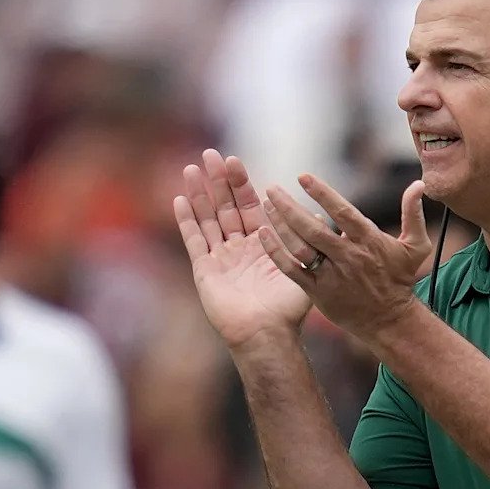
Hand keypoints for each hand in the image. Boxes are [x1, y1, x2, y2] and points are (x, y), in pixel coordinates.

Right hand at [175, 149, 311, 347]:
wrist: (266, 334)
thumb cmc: (288, 308)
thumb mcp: (302, 266)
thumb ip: (302, 238)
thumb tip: (309, 210)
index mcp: (264, 244)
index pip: (251, 206)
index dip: (242, 184)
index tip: (234, 160)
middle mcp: (241, 248)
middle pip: (226, 207)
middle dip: (218, 181)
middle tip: (210, 153)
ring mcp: (221, 258)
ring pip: (208, 218)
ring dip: (200, 193)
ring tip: (191, 167)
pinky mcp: (205, 271)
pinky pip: (194, 240)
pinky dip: (187, 220)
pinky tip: (180, 199)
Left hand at [255, 173, 431, 340]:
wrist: (389, 320)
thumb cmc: (401, 279)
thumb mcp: (416, 246)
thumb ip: (414, 213)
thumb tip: (418, 184)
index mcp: (369, 241)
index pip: (342, 212)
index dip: (322, 193)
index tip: (302, 177)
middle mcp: (348, 257)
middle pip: (314, 229)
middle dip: (289, 207)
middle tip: (271, 188)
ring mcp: (332, 275)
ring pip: (301, 247)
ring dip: (280, 225)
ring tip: (266, 205)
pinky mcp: (318, 292)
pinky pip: (292, 270)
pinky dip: (276, 253)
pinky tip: (263, 235)